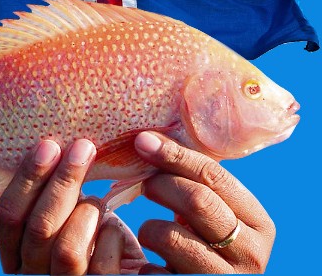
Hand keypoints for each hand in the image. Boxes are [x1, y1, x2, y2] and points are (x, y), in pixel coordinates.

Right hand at [0, 139, 146, 273]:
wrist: (121, 272)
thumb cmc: (88, 234)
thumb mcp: (64, 214)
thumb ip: (53, 194)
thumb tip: (58, 144)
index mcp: (16, 252)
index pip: (8, 217)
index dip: (26, 179)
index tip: (48, 145)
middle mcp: (33, 275)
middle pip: (39, 227)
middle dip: (61, 182)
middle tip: (82, 148)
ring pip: (67, 248)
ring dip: (87, 212)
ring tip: (97, 200)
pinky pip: (103, 264)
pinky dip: (111, 236)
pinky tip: (112, 228)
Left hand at [134, 132, 275, 273]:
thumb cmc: (209, 243)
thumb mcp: (216, 213)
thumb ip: (196, 181)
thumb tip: (149, 140)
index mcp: (258, 223)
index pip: (214, 176)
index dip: (175, 155)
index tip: (144, 141)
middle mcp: (251, 254)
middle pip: (197, 201)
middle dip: (161, 185)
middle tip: (144, 183)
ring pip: (172, 237)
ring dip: (150, 228)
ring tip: (150, 231)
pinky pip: (156, 273)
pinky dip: (147, 263)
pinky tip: (154, 263)